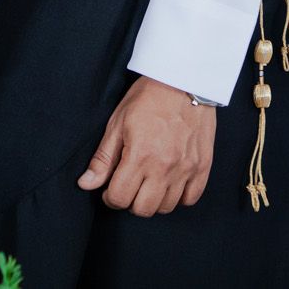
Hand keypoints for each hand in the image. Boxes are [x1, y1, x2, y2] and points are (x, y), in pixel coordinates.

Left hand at [77, 76, 214, 215]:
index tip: (111, 188)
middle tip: (129, 185)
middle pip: (143, 209)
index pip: (119, 198)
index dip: (110, 197)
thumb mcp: (118, 123)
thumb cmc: (147, 98)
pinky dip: (179, 197)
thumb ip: (103, 158)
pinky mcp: (203, 165)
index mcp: (140, 155)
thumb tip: (86, 184)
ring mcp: (186, 167)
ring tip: (149, 182)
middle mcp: (164, 166)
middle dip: (130, 202)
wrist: (184, 79)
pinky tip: (170, 183)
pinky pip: (191, 199)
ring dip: (154, 200)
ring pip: (166, 207)